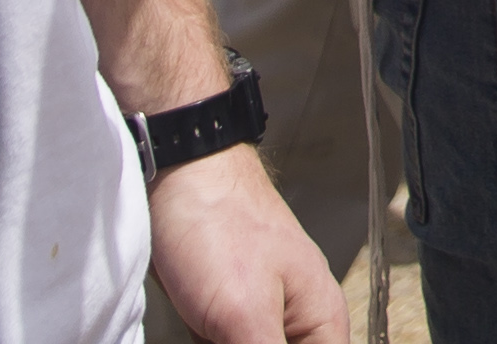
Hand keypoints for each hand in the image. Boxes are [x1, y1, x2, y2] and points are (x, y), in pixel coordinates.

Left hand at [144, 144, 344, 342]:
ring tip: (207, 330)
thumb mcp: (245, 316)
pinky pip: (225, 343)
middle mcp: (296, 322)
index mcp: (321, 321)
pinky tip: (194, 331)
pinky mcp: (222, 315)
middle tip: (218, 335)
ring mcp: (257, 317)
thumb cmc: (218, 226)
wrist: (174, 170)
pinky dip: (208, 343)